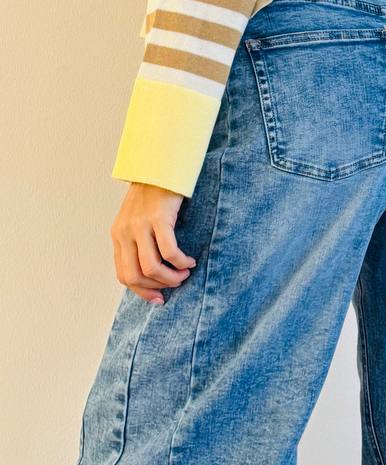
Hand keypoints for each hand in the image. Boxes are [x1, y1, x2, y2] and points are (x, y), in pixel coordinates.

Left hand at [110, 182, 195, 304]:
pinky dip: (181, 262)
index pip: (124, 275)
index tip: (159, 298)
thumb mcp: (137, 220)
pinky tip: (189, 260)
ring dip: (171, 277)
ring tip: (184, 273)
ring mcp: (140, 226)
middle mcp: (125, 232)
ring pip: (152, 268)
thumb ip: (138, 242)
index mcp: (118, 236)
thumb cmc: (153, 195)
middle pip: (135, 276)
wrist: (159, 167)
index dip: (141, 291)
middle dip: (157, 287)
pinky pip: (169, 252)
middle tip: (176, 284)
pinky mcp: (158, 219)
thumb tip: (151, 273)